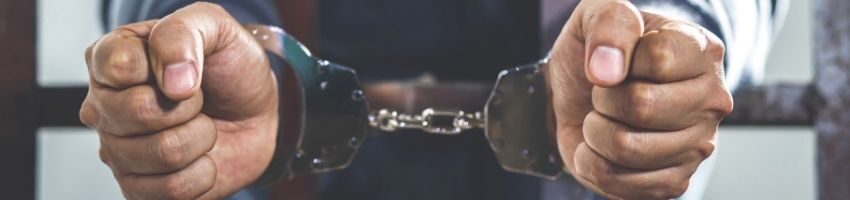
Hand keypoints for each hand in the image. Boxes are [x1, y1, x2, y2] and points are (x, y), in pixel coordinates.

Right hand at [79, 2, 277, 198]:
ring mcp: (118, 152)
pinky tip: (201, 158)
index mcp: (110, 60)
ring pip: (160, 154)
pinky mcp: (140, 189)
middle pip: (136, 113)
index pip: (118, 66)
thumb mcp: (212, 25)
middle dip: (189, 105)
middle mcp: (103, 108)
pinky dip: (203, 174)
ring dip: (200, 139)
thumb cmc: (228, 66)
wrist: (256, 112)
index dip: (164, 67)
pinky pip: (170, 191)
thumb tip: (174, 83)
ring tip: (201, 126)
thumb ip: (183, 34)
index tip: (185, 67)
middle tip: (198, 99)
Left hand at [547, 0, 732, 198]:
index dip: (618, 60)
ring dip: (595, 131)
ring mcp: (697, 146)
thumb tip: (607, 70)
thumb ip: (610, 24)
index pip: (657, 59)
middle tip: (605, 92)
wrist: (581, 94)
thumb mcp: (599, 14)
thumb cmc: (600, 52)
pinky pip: (617, 181)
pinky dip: (592, 163)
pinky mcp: (674, 181)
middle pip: (641, 106)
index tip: (618, 60)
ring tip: (605, 118)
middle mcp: (712, 101)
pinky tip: (602, 146)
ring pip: (626, 147)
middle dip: (603, 98)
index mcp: (703, 52)